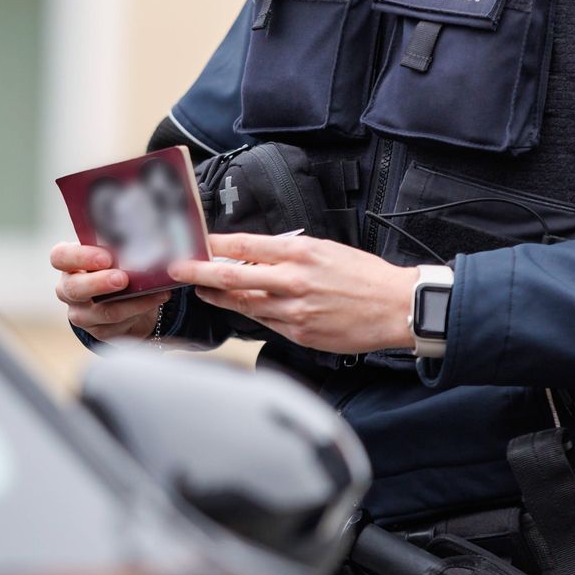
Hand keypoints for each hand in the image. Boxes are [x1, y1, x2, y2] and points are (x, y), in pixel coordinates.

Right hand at [51, 242, 170, 341]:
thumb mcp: (113, 251)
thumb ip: (118, 245)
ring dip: (132, 301)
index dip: (80, 257)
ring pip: (102, 311)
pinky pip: (119, 324)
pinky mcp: (98, 331)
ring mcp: (80, 313)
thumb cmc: (116, 264)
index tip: (106, 258)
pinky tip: (156, 299)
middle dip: (100, 283)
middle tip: (122, 279)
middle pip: (74, 288)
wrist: (124, 297)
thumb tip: (145, 239)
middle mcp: (67, 289)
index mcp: (67, 262)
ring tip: (155, 290)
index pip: (60, 257)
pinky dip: (140, 310)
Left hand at [167, 234, 418, 353]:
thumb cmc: (362, 275)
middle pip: (231, 275)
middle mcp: (292, 280)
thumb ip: (287, 253)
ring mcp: (293, 310)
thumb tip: (252, 254)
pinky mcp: (298, 333)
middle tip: (177, 269)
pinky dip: (248, 312)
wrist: (397, 306)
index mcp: (299, 253)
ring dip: (217, 296)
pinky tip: (238, 306)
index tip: (194, 242)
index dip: (212, 244)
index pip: (243, 244)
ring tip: (202, 289)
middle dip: (198, 271)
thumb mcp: (324, 250)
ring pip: (242, 303)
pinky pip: (263, 322)